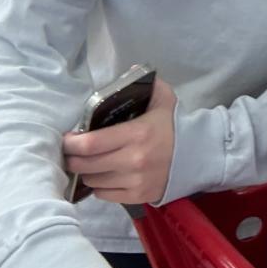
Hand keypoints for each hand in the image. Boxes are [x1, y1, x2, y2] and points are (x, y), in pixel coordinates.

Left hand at [64, 77, 176, 204]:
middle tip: (71, 152)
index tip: (67, 138)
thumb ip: (147, 83)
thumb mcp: (164, 99)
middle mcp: (134, 160)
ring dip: (86, 172)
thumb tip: (129, 71)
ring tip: (89, 163)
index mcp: (137, 133)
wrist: (198, 155)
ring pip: (93, 181)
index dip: (71, 143)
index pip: (90, 144)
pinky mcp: (137, 197)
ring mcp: (135, 181)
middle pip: (85, 166)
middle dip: (72, 159)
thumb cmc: (174, 126)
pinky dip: (99, 186)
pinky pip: (104, 195)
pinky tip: (104, 175)